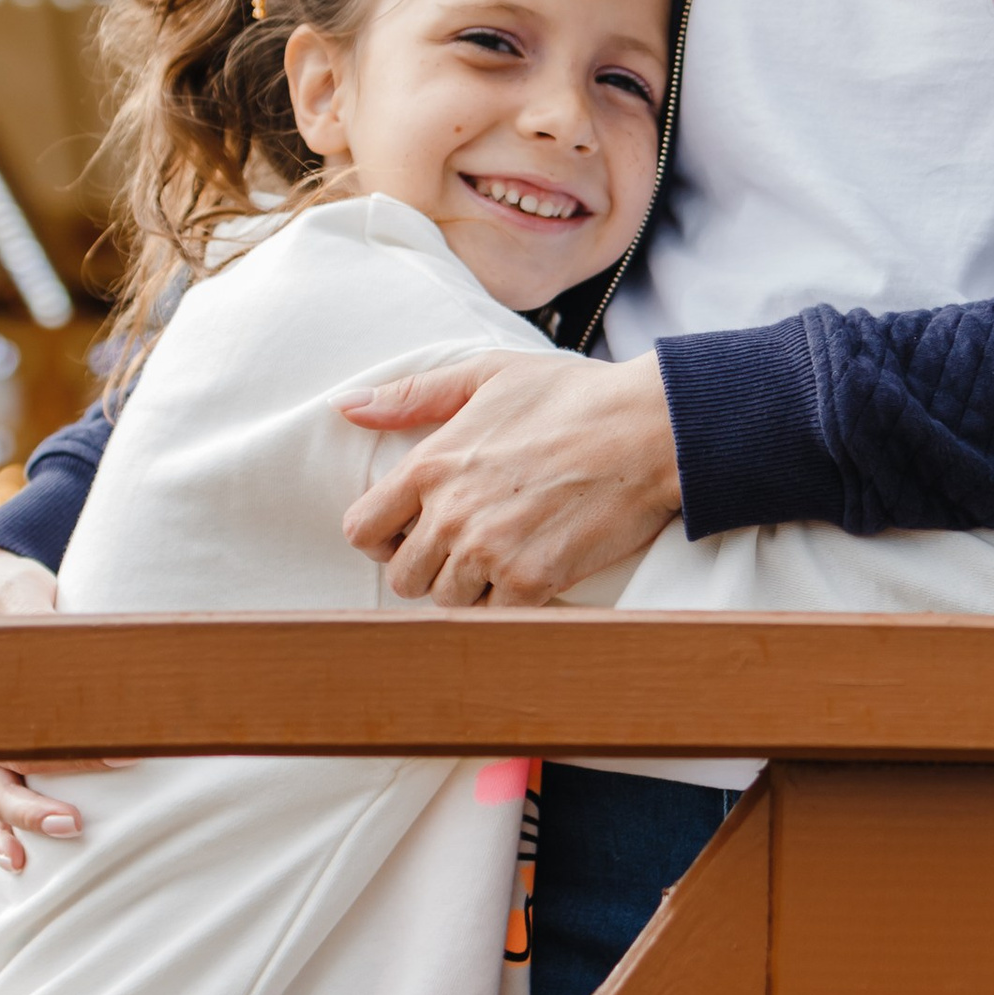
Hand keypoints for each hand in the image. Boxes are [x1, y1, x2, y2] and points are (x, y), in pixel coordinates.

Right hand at [0, 543, 109, 870]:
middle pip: (0, 782)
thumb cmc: (6, 595)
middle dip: (33, 808)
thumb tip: (62, 637)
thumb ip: (38, 614)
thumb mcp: (18, 591)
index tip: (117, 761)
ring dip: (11, 829)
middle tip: (75, 822)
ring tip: (29, 860)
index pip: (23, 736)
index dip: (69, 754)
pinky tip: (21, 861)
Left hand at [339, 349, 681, 606]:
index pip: (362, 530)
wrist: (649, 429)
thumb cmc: (572, 396)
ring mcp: (489, 552)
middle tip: (468, 547)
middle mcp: (450, 514)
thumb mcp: (487, 375)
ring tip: (506, 556)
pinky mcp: (531, 582)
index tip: (412, 532)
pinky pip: (495, 619)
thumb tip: (344, 407)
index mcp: (429, 465)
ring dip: (471, 589)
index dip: (381, 538)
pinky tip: (534, 572)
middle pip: (403, 578)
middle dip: (429, 568)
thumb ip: (412, 396)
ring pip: (448, 603)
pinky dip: (511, 605)